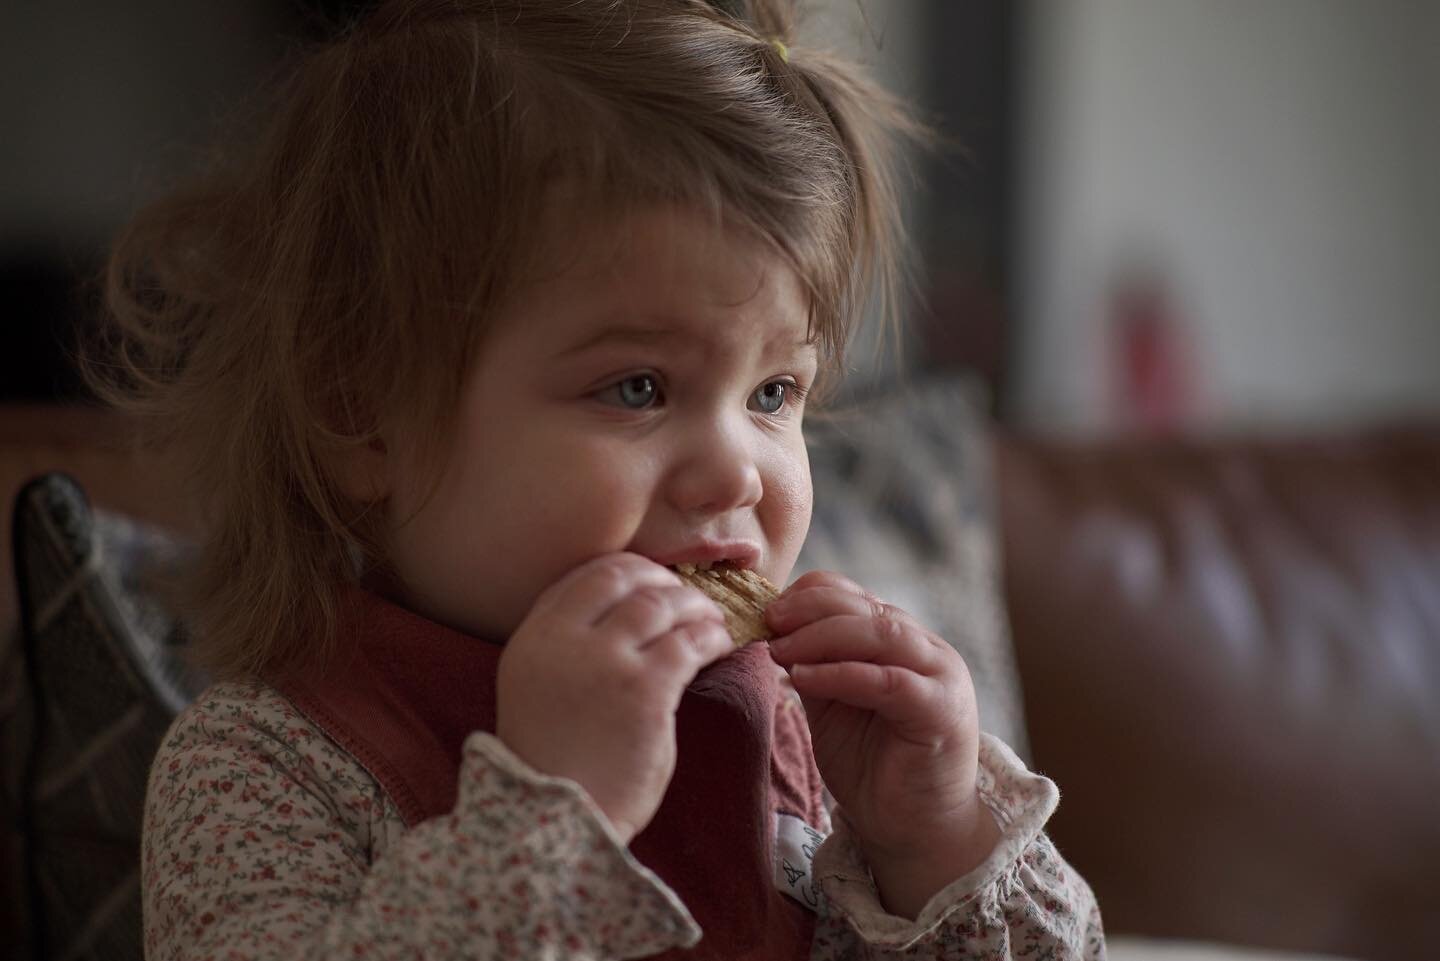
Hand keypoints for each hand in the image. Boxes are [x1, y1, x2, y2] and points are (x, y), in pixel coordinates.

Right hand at [496, 553, 733, 843]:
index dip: (628, 572)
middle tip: (687, 597)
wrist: (555, 822)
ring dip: (695, 605)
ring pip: (661, 604)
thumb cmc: (554, 764)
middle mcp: (564, 641)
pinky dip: (712, 636)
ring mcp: (605, 662)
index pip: (584, 577)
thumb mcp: (535, 690)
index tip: (652, 583)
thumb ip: (565, 649)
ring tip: (712, 620)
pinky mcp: (645, 690)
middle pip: (624, 578)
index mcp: (532, 639)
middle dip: (663, 580)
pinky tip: (722, 643)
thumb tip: (622, 615)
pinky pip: (689, 643)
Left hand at [766, 570, 999, 917]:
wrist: (911, 830)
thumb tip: (774, 632)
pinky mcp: (943, 712)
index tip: (766, 609)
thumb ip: (813, 666)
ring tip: (779, 649)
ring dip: (821, 636)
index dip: (809, 595)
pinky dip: (843, 674)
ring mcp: (941, 678)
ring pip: (881, 634)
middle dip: (809, 610)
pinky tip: (803, 678)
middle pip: (866, 609)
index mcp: (902, 641)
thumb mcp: (832, 706)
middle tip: (768, 622)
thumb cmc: (872, 767)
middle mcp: (927, 651)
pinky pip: (889, 681)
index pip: (855, 596)